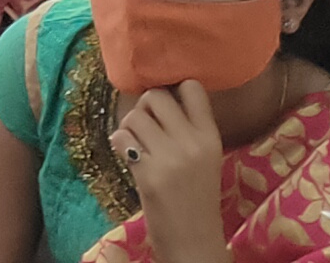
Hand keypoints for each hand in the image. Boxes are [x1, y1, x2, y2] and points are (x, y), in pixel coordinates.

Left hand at [114, 81, 231, 253]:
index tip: (165, 105)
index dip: (173, 89)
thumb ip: (189, 130)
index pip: (192, 88)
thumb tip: (157, 98)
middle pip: (156, 96)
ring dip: (128, 126)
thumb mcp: (206, 158)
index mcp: (211, 137)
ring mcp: (169, 157)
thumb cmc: (197, 198)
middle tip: (144, 125)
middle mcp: (191, 142)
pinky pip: (121, 138)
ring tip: (134, 143)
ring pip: (134, 116)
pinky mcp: (147, 173)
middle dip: (144, 107)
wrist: (193, 240)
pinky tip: (127, 155)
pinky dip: (119, 143)